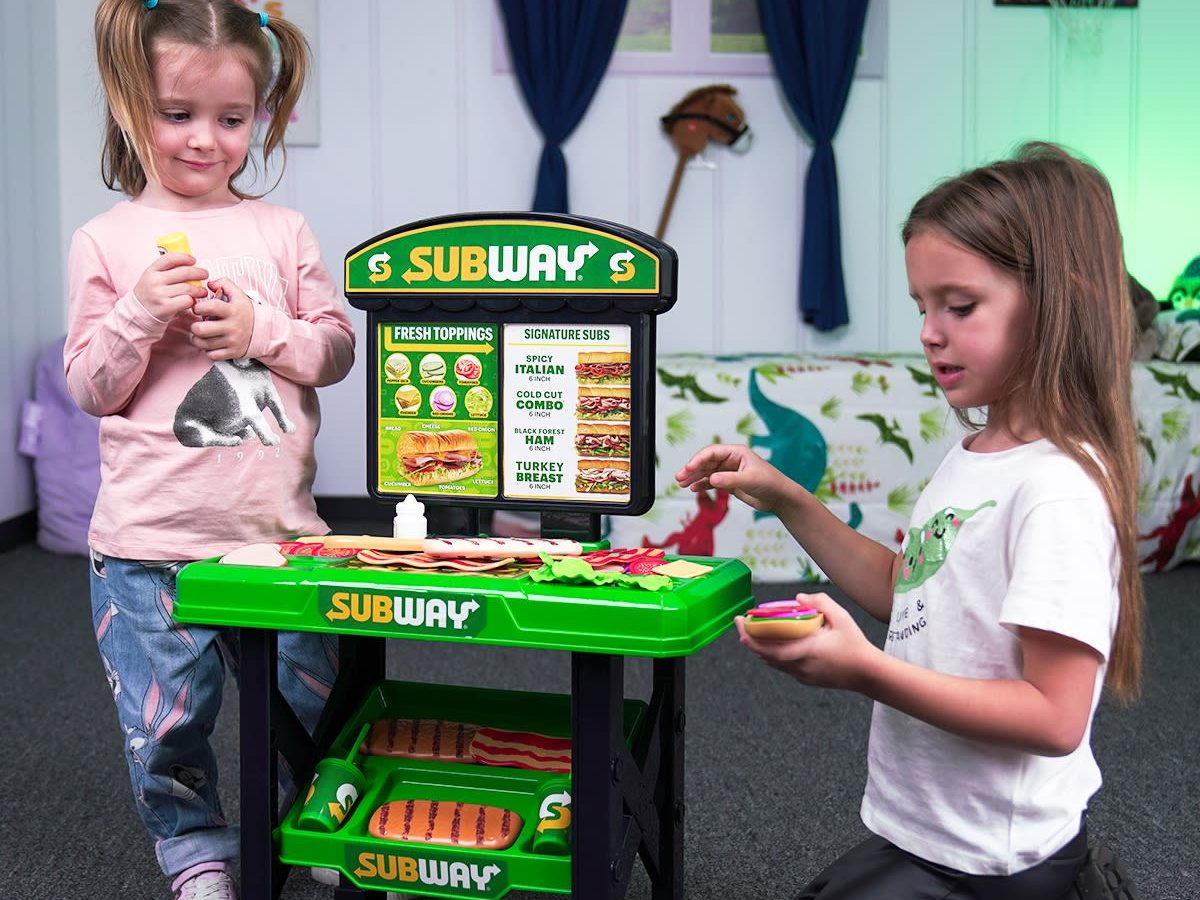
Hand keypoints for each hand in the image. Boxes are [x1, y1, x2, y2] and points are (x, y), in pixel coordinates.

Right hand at [132, 252, 208, 320]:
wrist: (139, 314)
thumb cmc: (150, 295)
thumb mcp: (152, 279)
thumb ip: (166, 272)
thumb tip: (189, 265)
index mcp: (151, 271)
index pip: (170, 258)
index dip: (184, 257)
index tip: (194, 260)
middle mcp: (154, 281)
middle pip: (184, 272)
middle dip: (198, 273)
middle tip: (205, 274)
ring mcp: (159, 294)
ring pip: (187, 288)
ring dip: (199, 289)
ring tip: (203, 291)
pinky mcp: (165, 307)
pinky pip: (186, 300)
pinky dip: (193, 301)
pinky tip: (194, 301)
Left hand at [189, 278, 254, 359]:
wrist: (263, 330)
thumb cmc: (245, 311)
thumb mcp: (238, 294)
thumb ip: (224, 283)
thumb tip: (209, 284)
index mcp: (232, 311)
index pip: (210, 307)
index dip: (198, 307)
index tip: (198, 309)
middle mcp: (232, 327)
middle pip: (202, 329)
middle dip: (194, 326)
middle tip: (197, 324)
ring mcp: (232, 341)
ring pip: (204, 343)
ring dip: (198, 339)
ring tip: (200, 334)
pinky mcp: (232, 353)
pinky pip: (212, 355)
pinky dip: (208, 350)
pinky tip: (209, 344)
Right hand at [674, 443, 790, 514]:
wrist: (780, 498)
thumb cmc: (770, 483)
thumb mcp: (749, 480)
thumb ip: (729, 480)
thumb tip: (711, 479)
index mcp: (736, 453)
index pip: (712, 453)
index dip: (698, 459)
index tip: (688, 468)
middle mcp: (731, 460)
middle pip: (706, 462)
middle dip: (692, 469)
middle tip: (679, 477)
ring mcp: (729, 472)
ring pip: (707, 472)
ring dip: (694, 477)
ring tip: (682, 484)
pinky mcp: (730, 483)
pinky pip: (712, 482)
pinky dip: (702, 485)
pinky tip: (694, 489)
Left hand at [735, 593, 877, 690]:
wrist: (868, 673)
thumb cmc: (855, 645)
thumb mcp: (842, 618)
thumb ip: (821, 603)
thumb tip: (798, 598)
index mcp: (806, 651)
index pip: (770, 649)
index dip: (752, 638)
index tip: (741, 624)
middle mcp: (800, 666)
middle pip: (765, 656)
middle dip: (750, 640)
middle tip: (741, 624)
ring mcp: (802, 675)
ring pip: (773, 663)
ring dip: (761, 648)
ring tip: (754, 632)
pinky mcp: (806, 679)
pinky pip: (783, 667)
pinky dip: (774, 656)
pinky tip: (774, 644)